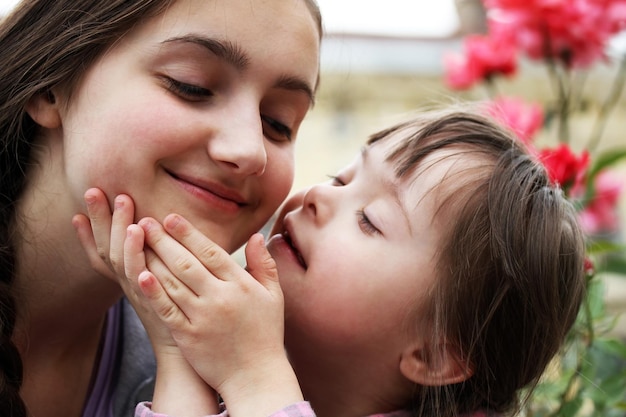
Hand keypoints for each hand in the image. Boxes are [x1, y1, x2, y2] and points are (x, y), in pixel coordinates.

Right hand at [72, 189, 175, 351]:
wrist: (185, 352)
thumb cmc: (181, 315)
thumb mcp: (164, 284)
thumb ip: (161, 259)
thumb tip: (163, 231)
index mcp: (129, 279)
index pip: (102, 254)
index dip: (88, 234)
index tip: (77, 211)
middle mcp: (129, 285)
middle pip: (106, 248)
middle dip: (99, 219)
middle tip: (94, 190)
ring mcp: (139, 292)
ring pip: (121, 257)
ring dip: (118, 228)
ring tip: (121, 201)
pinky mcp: (154, 299)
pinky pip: (141, 274)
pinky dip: (135, 253)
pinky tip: (136, 232)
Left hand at [137, 214, 302, 415]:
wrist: (255, 375)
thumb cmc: (265, 333)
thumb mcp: (273, 295)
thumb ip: (263, 264)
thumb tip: (256, 236)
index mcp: (240, 285)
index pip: (210, 252)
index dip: (188, 233)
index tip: (170, 217)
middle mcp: (220, 297)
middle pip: (186, 262)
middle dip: (163, 239)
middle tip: (145, 221)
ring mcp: (202, 317)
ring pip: (172, 282)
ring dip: (152, 258)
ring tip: (137, 241)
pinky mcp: (188, 336)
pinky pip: (166, 309)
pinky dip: (153, 291)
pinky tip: (140, 274)